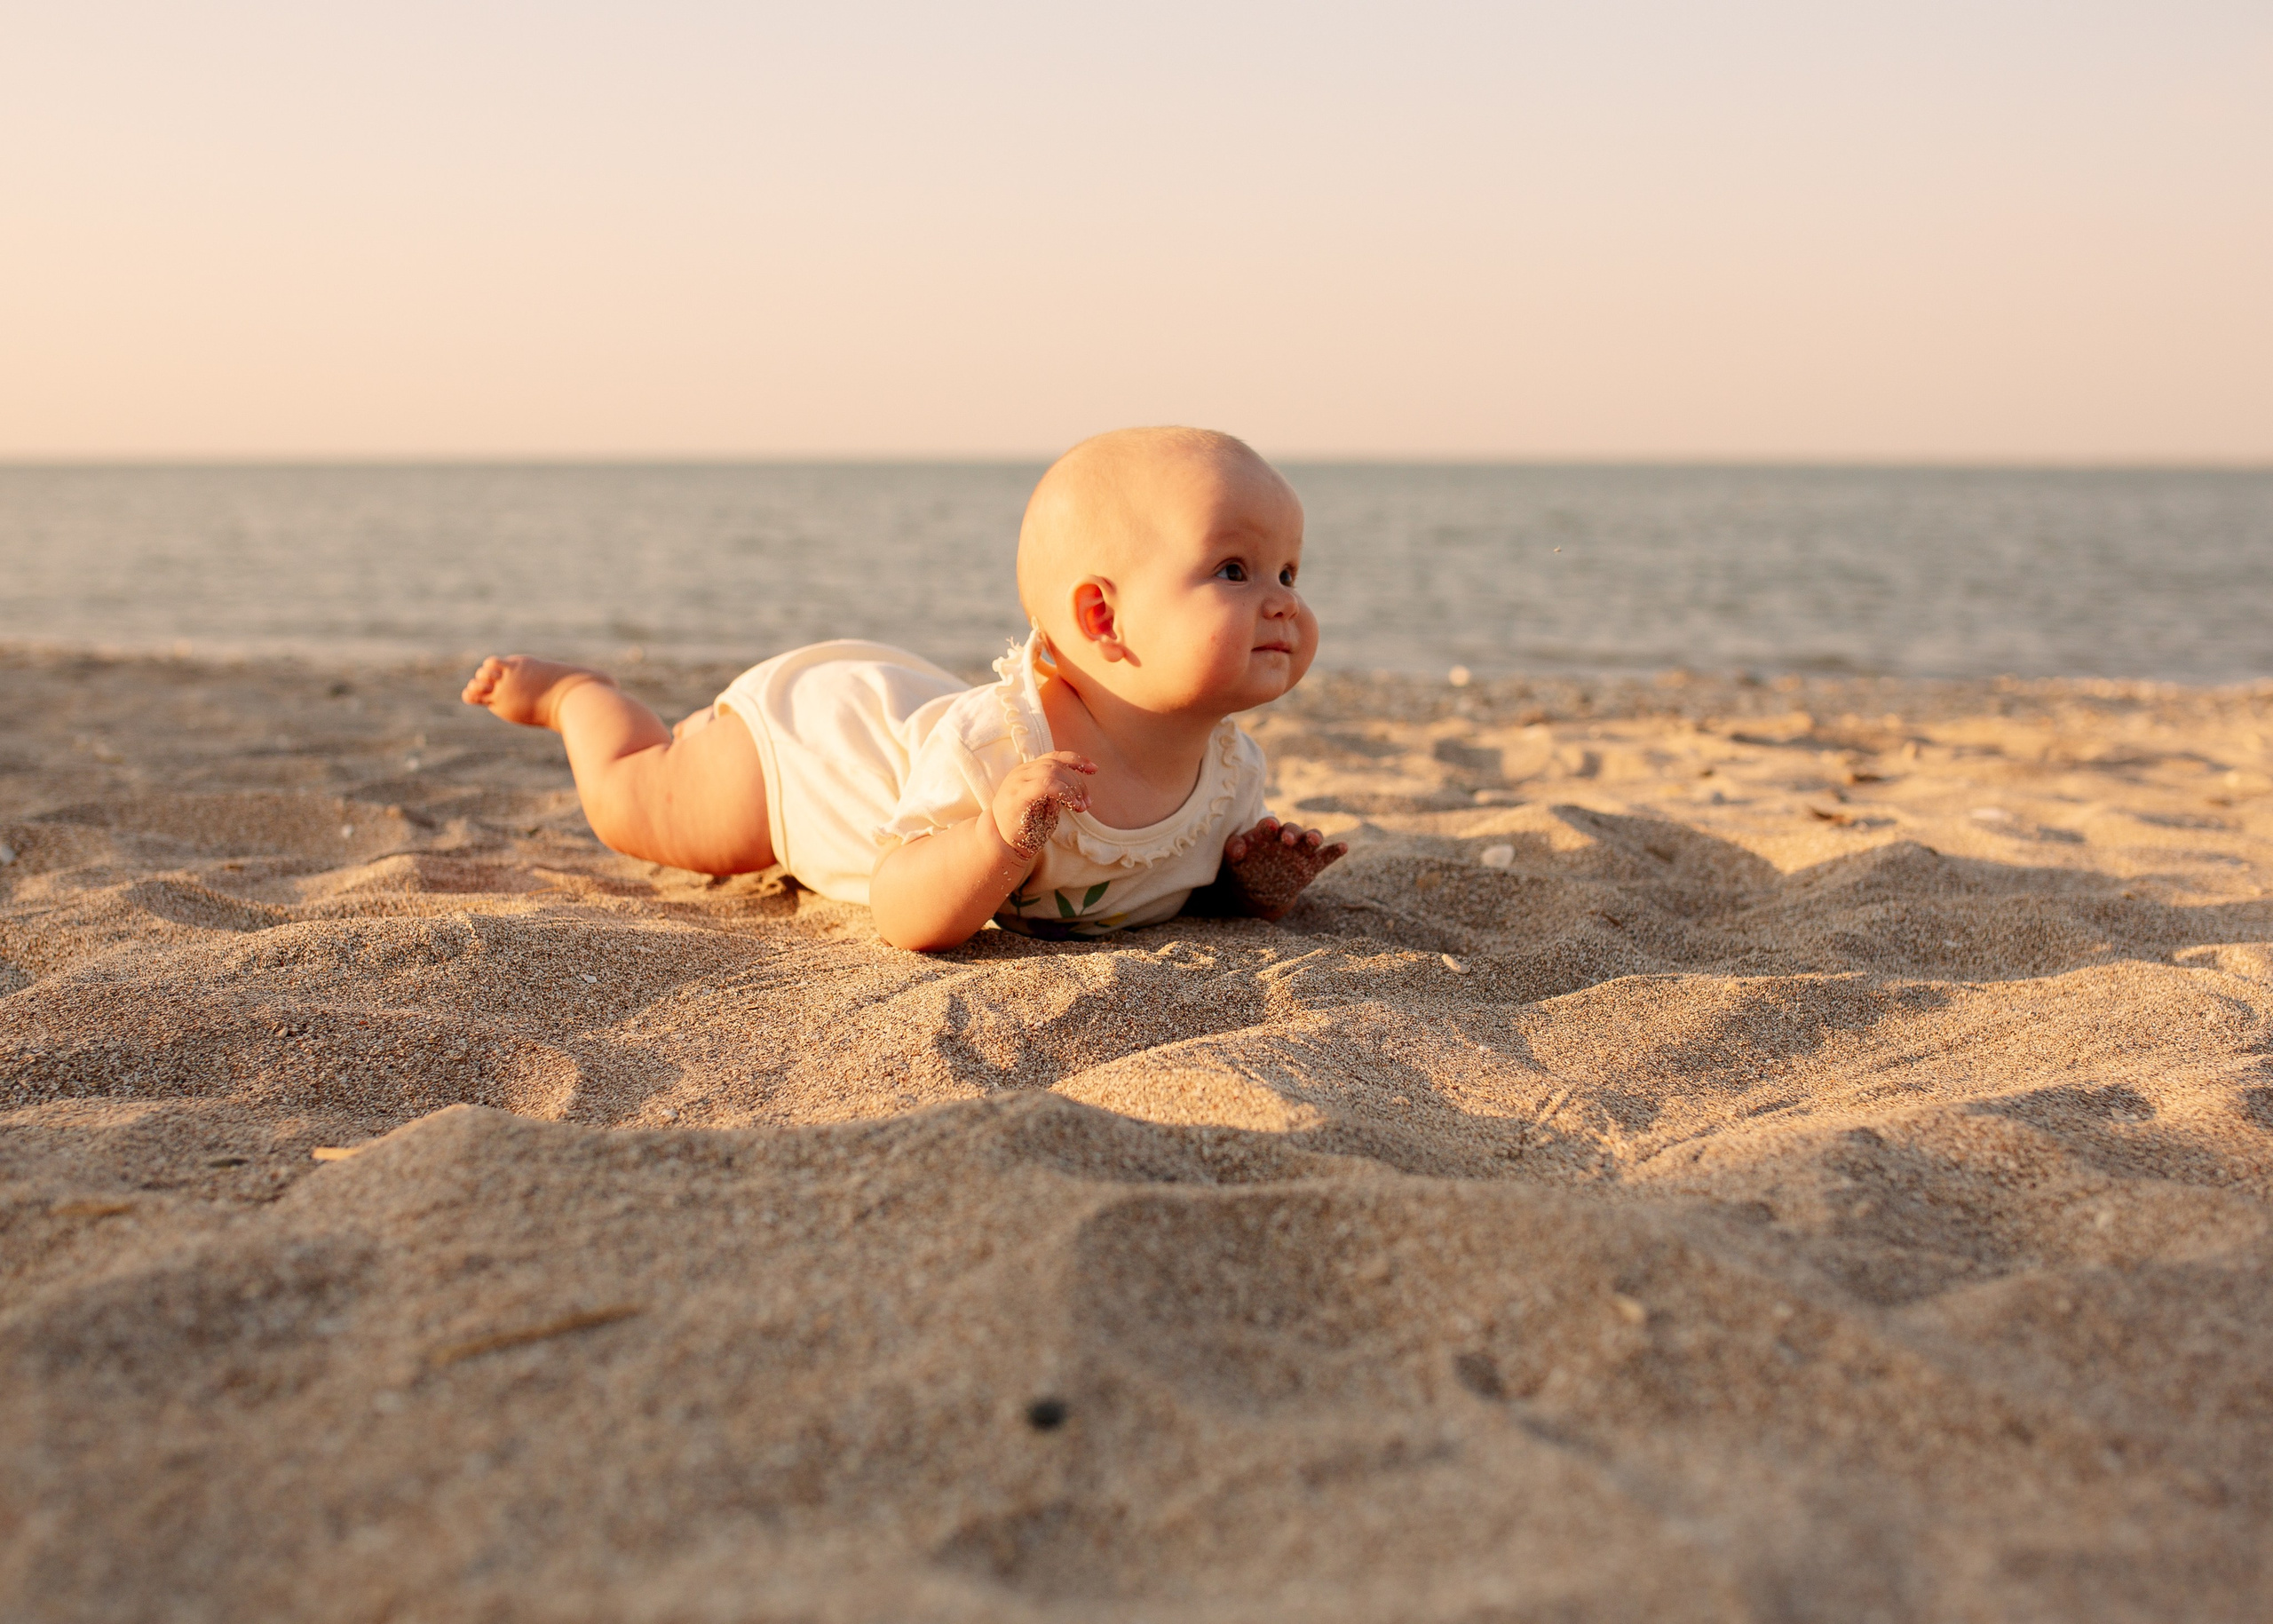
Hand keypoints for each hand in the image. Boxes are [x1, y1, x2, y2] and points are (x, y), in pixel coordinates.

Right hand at [989, 750, 1097, 855]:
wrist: (1001, 844)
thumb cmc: (1024, 826)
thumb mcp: (1045, 804)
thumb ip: (1057, 791)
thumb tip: (1079, 787)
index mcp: (1028, 771)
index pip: (1055, 756)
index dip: (1076, 760)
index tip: (1094, 769)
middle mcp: (1022, 772)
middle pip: (1057, 765)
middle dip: (1078, 783)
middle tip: (1087, 803)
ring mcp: (1017, 783)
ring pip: (1052, 772)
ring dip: (1072, 789)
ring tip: (1080, 807)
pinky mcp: (1017, 797)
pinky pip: (1045, 785)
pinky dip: (1063, 792)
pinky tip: (1072, 805)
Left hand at [1221, 817, 1346, 920]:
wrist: (1258, 892)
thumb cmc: (1245, 869)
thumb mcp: (1234, 862)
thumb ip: (1234, 851)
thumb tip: (1238, 847)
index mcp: (1266, 834)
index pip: (1269, 825)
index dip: (1270, 825)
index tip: (1270, 826)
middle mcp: (1286, 838)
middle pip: (1293, 830)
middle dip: (1292, 833)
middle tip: (1287, 839)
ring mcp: (1300, 851)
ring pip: (1311, 839)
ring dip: (1314, 837)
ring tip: (1314, 840)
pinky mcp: (1312, 865)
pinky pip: (1326, 856)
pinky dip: (1335, 851)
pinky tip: (1343, 847)